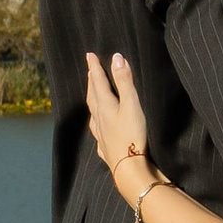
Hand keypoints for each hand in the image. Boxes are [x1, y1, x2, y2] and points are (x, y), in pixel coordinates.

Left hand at [85, 52, 152, 186]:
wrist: (128, 168)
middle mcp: (99, 118)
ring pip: (93, 112)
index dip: (95, 68)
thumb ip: (125, 81)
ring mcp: (100, 133)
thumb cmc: (132, 134)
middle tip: (90, 70)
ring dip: (92, 99)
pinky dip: (96, 121)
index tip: (89, 55)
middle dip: (92, 81)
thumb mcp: (131, 104)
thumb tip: (116, 58)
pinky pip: (97, 129)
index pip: (98, 82)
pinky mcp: (105, 146)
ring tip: (92, 93)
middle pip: (93, 95)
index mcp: (105, 105)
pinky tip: (98, 126)